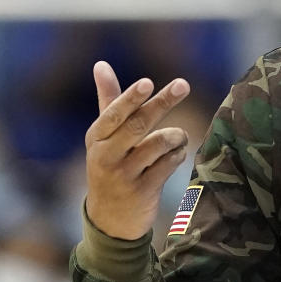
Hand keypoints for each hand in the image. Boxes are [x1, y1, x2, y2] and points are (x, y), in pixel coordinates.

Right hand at [84, 61, 190, 239]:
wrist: (109, 218)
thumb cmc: (111, 164)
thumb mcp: (104, 135)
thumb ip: (108, 99)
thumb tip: (100, 63)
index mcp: (97, 137)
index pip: (114, 114)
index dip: (130, 99)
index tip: (147, 82)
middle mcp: (107, 156)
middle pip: (138, 124)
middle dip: (162, 102)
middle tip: (183, 84)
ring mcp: (124, 175)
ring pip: (160, 143)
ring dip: (176, 136)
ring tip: (177, 138)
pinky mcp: (143, 191)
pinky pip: (170, 163)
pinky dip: (179, 154)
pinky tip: (176, 155)